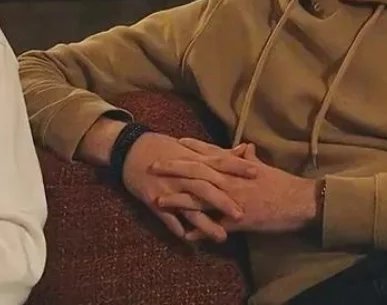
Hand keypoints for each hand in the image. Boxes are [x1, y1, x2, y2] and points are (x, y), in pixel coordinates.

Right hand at [121, 132, 255, 243]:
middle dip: (223, 201)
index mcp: (192, 159)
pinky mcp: (153, 199)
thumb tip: (243, 149)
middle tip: (242, 215)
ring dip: (204, 223)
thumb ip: (217, 152)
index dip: (236, 167)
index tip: (256, 173)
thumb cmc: (162, 147)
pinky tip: (187, 239)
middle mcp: (182, 174)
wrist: (129, 149)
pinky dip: (176, 226)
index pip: (219, 162)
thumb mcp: (189, 148)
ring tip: (221, 237)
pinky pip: (166, 216)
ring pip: (188, 206)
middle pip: (205, 187)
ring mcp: (168, 188)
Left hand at [150, 138, 319, 233]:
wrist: (300, 201)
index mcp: (235, 166)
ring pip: (200, 198)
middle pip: (196, 171)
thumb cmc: (282, 183)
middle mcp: (230, 180)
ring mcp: (232, 200)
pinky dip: (199, 231)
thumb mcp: (264, 167)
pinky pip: (214, 226)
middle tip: (153, 166)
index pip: (208, 153)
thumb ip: (249, 157)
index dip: (190, 148)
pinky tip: (184, 235)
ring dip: (178, 200)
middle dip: (173, 168)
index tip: (173, 142)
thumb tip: (244, 146)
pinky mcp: (238, 221)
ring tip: (158, 201)